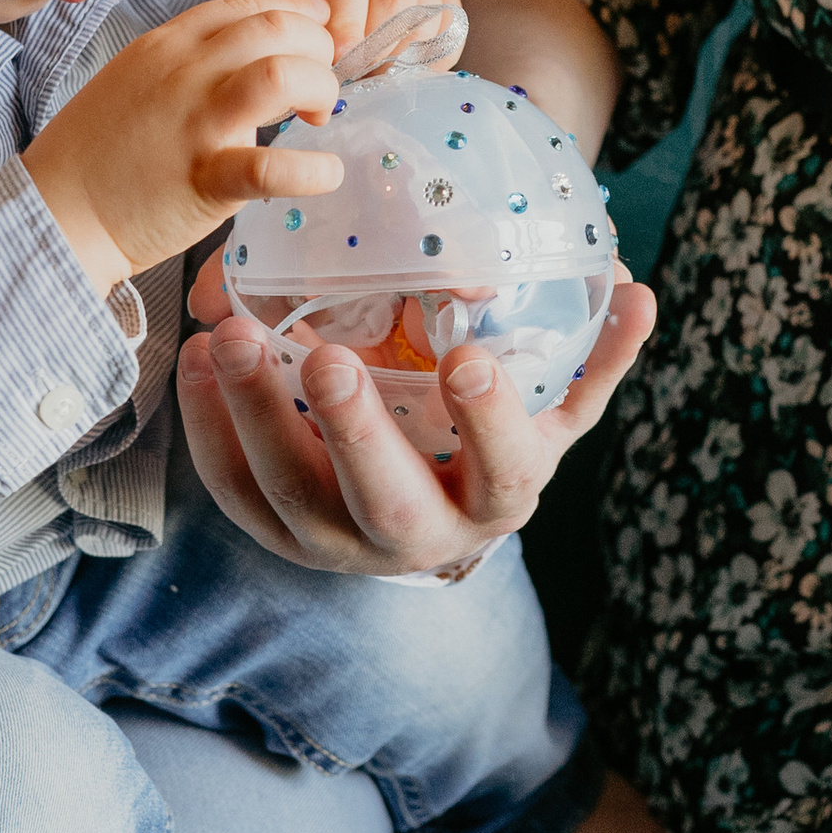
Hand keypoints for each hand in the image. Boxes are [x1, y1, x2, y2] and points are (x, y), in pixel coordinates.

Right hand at [24, 0, 345, 296]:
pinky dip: (312, 170)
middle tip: (318, 88)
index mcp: (167, 44)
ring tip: (317, 118)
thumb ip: (187, 63)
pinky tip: (326, 175)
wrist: (56, 210)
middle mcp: (184, 71)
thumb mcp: (136, 79)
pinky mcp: (204, 178)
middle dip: (319, 51)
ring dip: (319, 90)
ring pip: (282, 74)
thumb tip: (246, 58)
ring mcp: (195, 122)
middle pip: (279, 28)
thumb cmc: (98, 151)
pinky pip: (272, 167)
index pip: (250, 5)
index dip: (299, 13)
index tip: (321, 32)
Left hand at [177, 270, 657, 578]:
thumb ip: (592, 350)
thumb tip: (636, 287)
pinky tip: (196, 357)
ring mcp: (340, 544)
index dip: (488, 420)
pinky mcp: (276, 536)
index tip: (468, 357)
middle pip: (386, 501)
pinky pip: (234, 492)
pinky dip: (207, 428)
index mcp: (499, 496)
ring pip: (291, 497)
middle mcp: (420, 537)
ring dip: (257, 415)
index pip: (505, 469)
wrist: (429, 511)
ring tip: (231, 336)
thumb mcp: (548, 400)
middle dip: (355, 431)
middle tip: (328, 356)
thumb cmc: (494, 434)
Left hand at [273, 0, 458, 61]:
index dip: (346, 22)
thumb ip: (298, 23)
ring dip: (400, 54)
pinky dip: (427, 61)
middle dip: (376, 43)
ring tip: (372, 73)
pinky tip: (398, 69)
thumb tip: (320, 63)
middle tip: (357, 74)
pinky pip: (450, 32)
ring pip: (426, 15)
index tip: (339, 59)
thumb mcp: (287, 0)